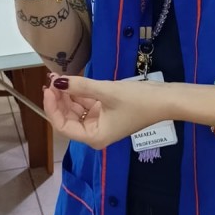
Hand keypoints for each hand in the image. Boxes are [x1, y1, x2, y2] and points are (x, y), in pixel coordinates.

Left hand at [43, 74, 172, 148]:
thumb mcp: (106, 91)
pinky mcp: (106, 112)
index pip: (63, 126)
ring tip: (59, 77)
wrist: (165, 99)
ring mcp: (100, 123)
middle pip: (67, 118)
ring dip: (67, 95)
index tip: (48, 89)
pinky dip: (79, 93)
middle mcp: (94, 133)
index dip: (52, 108)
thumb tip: (58, 82)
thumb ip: (80, 87)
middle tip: (52, 78)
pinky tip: (71, 80)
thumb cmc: (138, 101)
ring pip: (76, 110)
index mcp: (94, 137)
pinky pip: (86, 104)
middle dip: (59, 99)